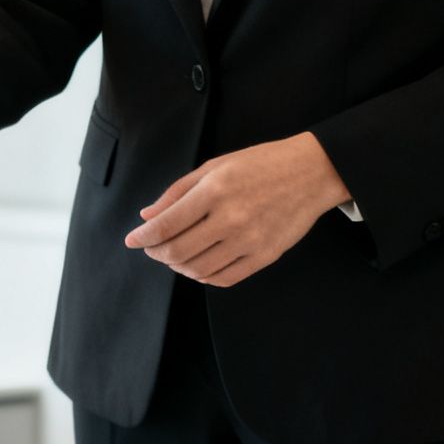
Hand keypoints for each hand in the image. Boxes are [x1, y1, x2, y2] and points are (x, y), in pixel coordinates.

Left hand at [124, 132, 351, 287]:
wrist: (312, 172)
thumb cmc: (261, 165)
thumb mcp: (215, 166)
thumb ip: (177, 192)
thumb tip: (147, 216)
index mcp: (214, 190)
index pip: (165, 225)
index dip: (142, 237)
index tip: (132, 240)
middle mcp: (231, 218)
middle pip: (177, 252)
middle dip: (156, 253)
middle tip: (152, 248)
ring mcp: (249, 240)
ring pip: (198, 269)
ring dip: (178, 266)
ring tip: (175, 255)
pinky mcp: (265, 256)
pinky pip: (224, 278)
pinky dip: (204, 277)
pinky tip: (199, 265)